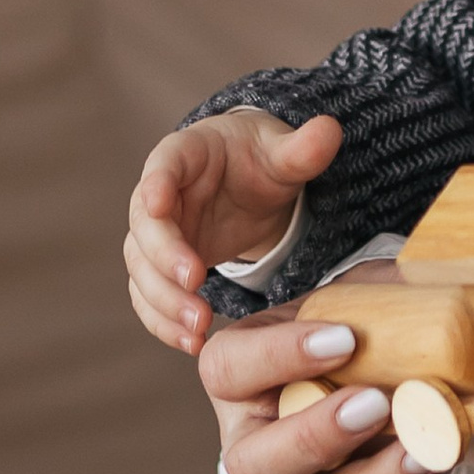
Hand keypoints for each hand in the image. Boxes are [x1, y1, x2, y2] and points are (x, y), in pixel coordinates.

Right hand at [126, 108, 342, 355]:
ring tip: (197, 330)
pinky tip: (192, 345)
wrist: (249, 185)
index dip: (157, 181)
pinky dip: (164, 322)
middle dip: (165, 258)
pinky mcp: (163, 270)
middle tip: (195, 286)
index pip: (163, 164)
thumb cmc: (261, 159)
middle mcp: (159, 197)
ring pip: (143, 270)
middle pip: (145, 227)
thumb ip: (303, 148)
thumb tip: (331, 128)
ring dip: (164, 301)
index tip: (158, 202)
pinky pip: (151, 299)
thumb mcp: (283, 152)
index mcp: (185, 155)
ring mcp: (158, 237)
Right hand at [197, 270, 450, 473]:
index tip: (345, 338)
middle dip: (312, 436)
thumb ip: (378, 286)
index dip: (278, 356)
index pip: (229, 367)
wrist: (405, 362)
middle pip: (250, 463)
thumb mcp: (362, 292)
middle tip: (373, 401)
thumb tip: (432, 273)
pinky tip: (433, 454)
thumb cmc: (367, 321)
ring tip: (416, 441)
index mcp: (239, 370)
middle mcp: (254, 434)